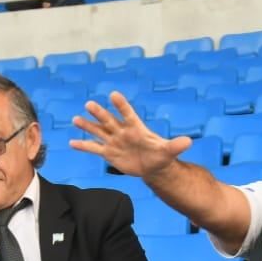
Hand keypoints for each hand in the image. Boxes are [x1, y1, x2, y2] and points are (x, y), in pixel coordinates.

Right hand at [71, 93, 193, 178]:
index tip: (114, 95)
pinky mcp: (109, 153)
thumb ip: (176, 145)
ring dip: (87, 126)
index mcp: (136, 128)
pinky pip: (94, 148)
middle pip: (109, 120)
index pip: (127, 114)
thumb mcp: (169, 151)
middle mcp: (122, 132)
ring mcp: (114, 141)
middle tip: (89, 104)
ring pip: (99, 131)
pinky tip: (72, 142)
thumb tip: (189, 142)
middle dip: (100, 113)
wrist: (152, 165)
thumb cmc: (161, 155)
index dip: (121, 105)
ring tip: (76, 119)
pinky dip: (83, 146)